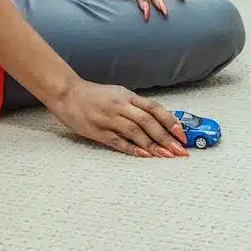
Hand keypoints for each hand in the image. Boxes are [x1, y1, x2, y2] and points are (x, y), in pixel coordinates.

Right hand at [49, 79, 189, 158]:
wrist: (68, 94)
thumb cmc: (96, 96)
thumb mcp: (119, 94)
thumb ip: (137, 106)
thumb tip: (160, 120)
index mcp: (128, 96)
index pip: (154, 108)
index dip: (170, 121)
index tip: (182, 134)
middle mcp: (120, 106)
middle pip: (147, 121)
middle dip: (166, 137)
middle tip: (179, 150)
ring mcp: (108, 119)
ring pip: (135, 132)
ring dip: (152, 145)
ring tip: (166, 156)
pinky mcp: (97, 131)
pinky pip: (117, 141)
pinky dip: (132, 148)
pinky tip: (144, 155)